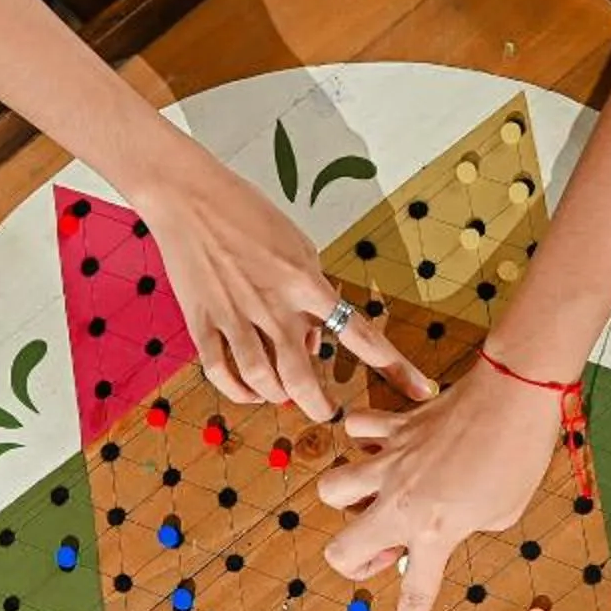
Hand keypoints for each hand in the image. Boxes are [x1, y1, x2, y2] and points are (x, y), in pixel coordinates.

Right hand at [124, 146, 433, 416]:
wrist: (189, 197)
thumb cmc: (247, 212)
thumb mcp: (298, 245)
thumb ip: (312, 292)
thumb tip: (313, 340)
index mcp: (306, 282)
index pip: (361, 334)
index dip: (395, 367)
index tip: (421, 389)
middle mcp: (274, 305)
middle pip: (303, 378)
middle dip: (319, 407)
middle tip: (327, 413)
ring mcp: (235, 316)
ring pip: (262, 382)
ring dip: (277, 397)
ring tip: (283, 395)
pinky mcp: (202, 321)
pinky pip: (222, 372)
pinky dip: (239, 390)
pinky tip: (250, 391)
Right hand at [316, 362, 558, 610]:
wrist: (515, 394)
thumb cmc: (519, 455)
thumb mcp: (503, 511)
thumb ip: (468, 525)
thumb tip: (449, 518)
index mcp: (435, 531)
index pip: (414, 594)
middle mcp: (402, 502)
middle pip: (341, 549)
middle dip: (356, 559)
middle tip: (390, 546)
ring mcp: (390, 463)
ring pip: (333, 488)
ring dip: (350, 499)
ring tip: (379, 494)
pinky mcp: (393, 428)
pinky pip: (358, 429)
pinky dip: (365, 437)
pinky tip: (388, 441)